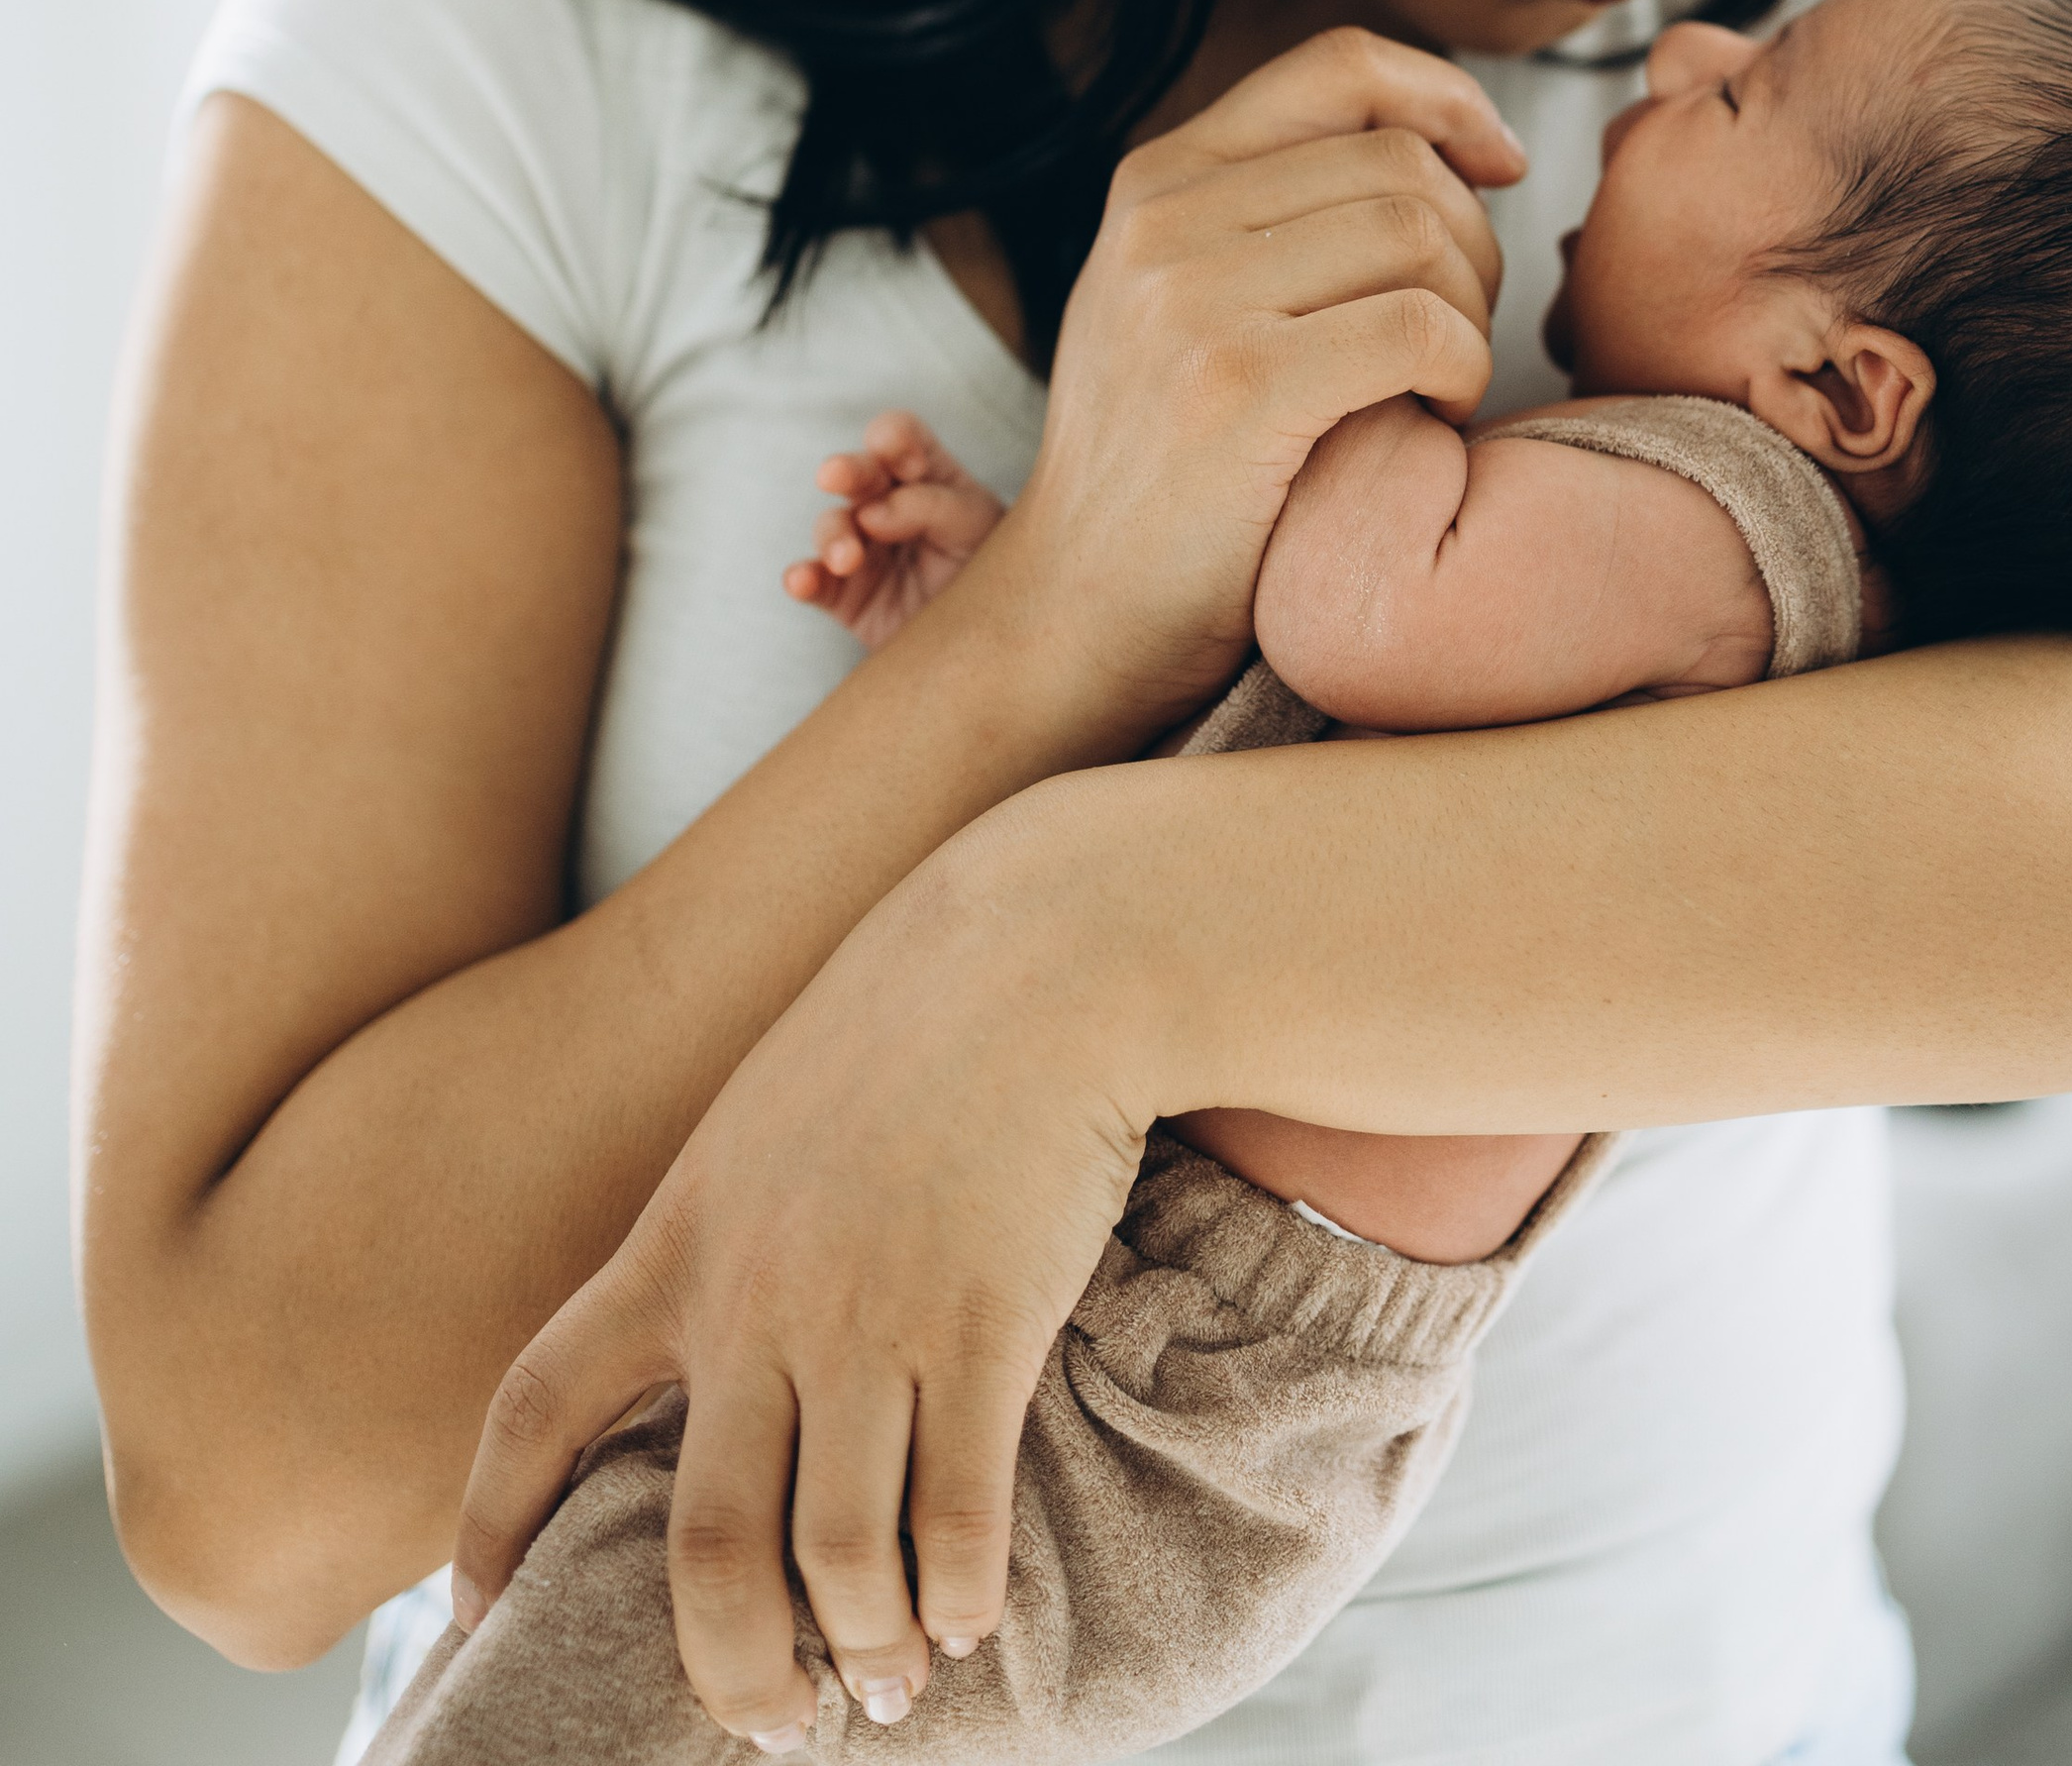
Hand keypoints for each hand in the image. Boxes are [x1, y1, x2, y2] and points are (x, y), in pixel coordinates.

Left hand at [452, 791, 1153, 1746]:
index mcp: (681, 1237)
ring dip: (864, 1653)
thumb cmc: (913, 1016)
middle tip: (772, 1720)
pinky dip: (956, 1597)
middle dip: (735, 1669)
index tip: (467, 1614)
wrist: (1041, 947)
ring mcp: (870, 1317)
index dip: (489, 1524)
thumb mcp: (770, 1110)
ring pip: (838, 1558)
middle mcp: (757, 1297)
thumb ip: (732, 1226)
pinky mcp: (983, 1325)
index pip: (540, 1402)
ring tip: (888, 1686)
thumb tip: (728, 1344)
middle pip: (706, 1551)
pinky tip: (966, 1617)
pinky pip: (956, 1516)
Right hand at [784, 415, 1001, 648]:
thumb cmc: (991, 569)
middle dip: (846, 469)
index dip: (896, 439)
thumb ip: (935, 507)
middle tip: (836, 476)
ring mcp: (861, 548)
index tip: (909, 465)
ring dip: (834, 535)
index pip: (902, 436)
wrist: (987, 643)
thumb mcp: (979, 527)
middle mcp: (886, 504)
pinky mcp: (843, 594)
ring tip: (847, 558)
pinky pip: (813, 582)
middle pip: (857, 472)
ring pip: (831, 526)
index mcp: (927, 475)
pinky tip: (800, 581)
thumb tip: (872, 513)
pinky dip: (802, 579)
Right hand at [978, 27, 1524, 726]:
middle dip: (1472, 241)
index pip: (1341, 64)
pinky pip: (1422, 329)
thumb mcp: (1177, 300)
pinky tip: (1436, 417)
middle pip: (1402, 161)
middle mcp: (1164, 217)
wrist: (1073, 616)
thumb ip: (1268, 212)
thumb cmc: (1165, 470)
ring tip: (1441, 383)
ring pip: (1422, 237)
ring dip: (1471, 314)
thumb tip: (1440, 142)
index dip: (1447, 96)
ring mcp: (1191, 298)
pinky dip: (1463, 371)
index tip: (1497, 162)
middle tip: (1458, 330)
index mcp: (1157, 178)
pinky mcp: (1239, 387)